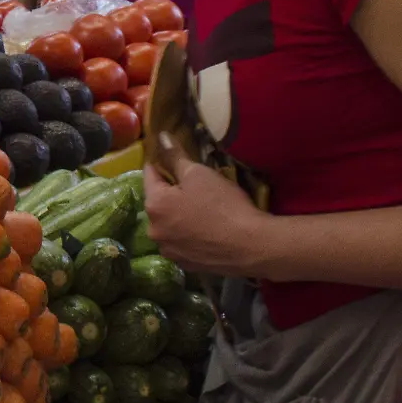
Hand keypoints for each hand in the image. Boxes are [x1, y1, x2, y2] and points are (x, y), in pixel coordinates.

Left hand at [143, 162, 269, 276]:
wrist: (252, 246)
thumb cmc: (223, 205)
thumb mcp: (199, 174)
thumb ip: (175, 156)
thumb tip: (160, 138)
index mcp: (154, 206)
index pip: (149, 175)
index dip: (161, 164)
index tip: (172, 159)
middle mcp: (154, 231)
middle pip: (158, 203)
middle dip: (171, 193)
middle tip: (195, 187)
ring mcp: (169, 251)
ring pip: (169, 224)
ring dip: (179, 216)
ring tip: (202, 210)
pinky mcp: (185, 265)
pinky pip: (182, 242)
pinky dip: (189, 235)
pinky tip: (207, 231)